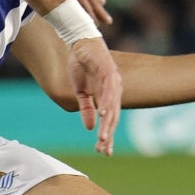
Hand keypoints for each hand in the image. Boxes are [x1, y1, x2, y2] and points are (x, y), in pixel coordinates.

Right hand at [67, 37, 122, 155]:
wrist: (80, 43)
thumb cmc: (81, 65)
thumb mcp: (80, 91)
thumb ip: (86, 108)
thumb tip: (90, 127)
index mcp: (107, 96)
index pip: (109, 120)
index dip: (107, 135)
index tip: (103, 151)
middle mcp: (114, 91)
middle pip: (113, 117)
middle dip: (108, 134)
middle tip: (104, 150)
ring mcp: (113, 81)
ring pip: (112, 107)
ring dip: (108, 123)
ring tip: (103, 137)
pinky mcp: (108, 71)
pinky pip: (108, 90)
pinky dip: (106, 102)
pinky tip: (103, 113)